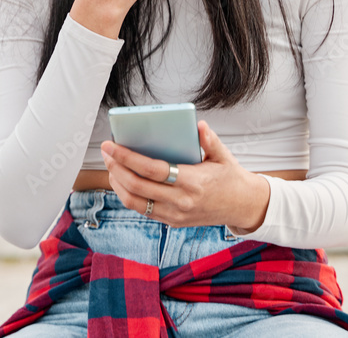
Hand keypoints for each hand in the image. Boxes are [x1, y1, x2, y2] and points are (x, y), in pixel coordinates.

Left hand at [100, 120, 269, 231]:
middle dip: (116, 168)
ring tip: (111, 165)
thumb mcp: (224, 156)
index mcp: (194, 183)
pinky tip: (122, 180)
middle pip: (138, 187)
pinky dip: (128, 196)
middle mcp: (182, 202)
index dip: (128, 158)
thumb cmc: (230, 177)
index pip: (153, 170)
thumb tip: (197, 125)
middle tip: (106, 151)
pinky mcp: (172, 222)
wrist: (242, 206)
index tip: (112, 146)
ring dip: (117, 183)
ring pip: (135, 203)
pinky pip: (143, 211)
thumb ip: (210, 140)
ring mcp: (175, 215)